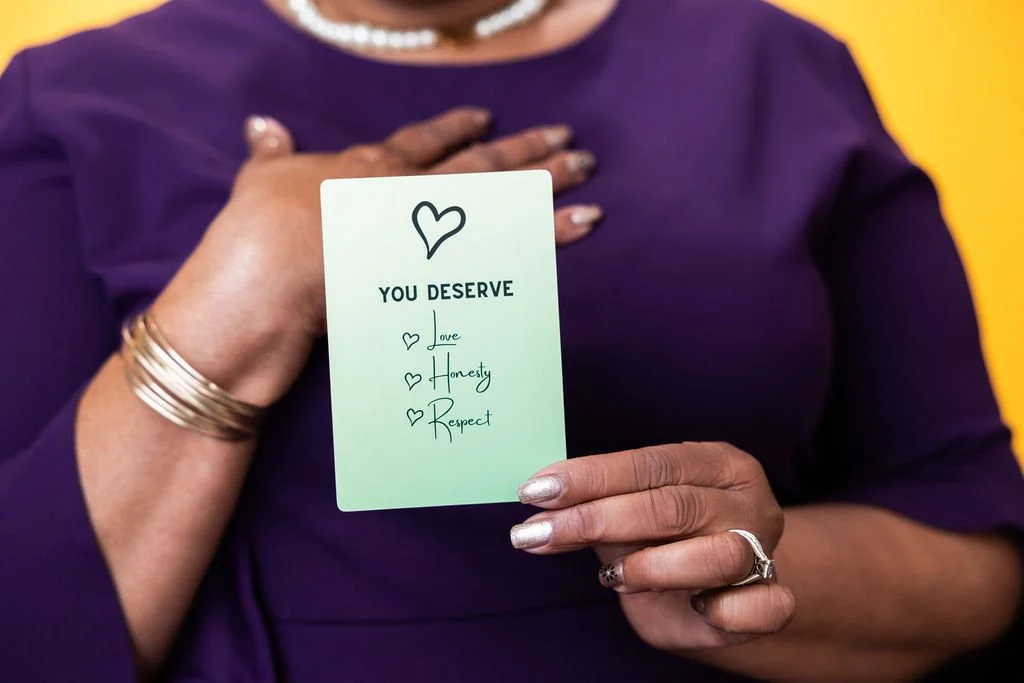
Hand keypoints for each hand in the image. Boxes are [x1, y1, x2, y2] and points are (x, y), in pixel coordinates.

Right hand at [151, 108, 599, 404]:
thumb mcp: (260, 181)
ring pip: (508, 196)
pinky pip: (519, 242)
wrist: (274, 273)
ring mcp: (439, 224)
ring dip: (550, 181)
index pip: (422, 143)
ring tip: (588, 169)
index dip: (455, 129)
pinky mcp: (456, 260)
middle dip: (524, 151)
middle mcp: (413, 188)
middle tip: (567, 139)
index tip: (486, 118)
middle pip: (480, 165)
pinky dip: (553, 231)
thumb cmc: (258, 230)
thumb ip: (271, 155)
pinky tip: (583, 221)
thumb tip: (262, 125)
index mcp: (369, 168)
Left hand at [510, 442, 794, 649]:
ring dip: (651, 566)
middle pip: (673, 506)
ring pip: (718, 555)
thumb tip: (536, 507)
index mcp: (717, 463)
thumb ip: (591, 509)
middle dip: (596, 519)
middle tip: (536, 534)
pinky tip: (698, 607)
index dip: (590, 477)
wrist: (711, 598)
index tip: (535, 491)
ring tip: (610, 577)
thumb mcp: (626, 517)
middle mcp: (748, 501)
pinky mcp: (770, 602)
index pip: (650, 464)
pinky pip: (761, 607)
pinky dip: (725, 608)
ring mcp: (764, 551)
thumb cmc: (665, 543)